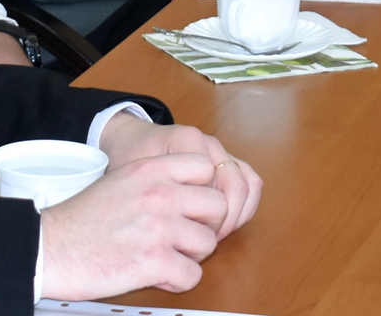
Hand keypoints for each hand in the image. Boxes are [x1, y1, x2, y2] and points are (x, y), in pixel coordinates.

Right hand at [38, 153, 228, 298]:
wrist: (50, 247)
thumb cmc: (80, 219)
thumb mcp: (121, 180)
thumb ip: (157, 180)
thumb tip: (192, 193)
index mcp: (151, 168)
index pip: (206, 167)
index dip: (204, 189)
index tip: (191, 205)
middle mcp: (161, 194)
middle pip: (218, 206)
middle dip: (205, 224)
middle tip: (184, 236)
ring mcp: (160, 227)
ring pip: (208, 243)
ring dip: (191, 255)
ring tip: (167, 257)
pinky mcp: (155, 261)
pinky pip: (193, 276)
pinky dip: (178, 281)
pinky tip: (157, 275)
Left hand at [98, 112, 261, 241]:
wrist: (133, 139)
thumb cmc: (130, 158)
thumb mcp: (129, 175)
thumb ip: (147, 195)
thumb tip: (167, 234)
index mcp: (188, 140)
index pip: (211, 183)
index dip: (204, 214)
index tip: (186, 233)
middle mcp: (210, 143)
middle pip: (236, 185)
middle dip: (224, 219)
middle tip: (204, 241)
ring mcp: (222, 151)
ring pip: (250, 183)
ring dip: (237, 214)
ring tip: (214, 234)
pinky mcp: (229, 162)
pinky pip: (251, 183)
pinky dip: (245, 207)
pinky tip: (224, 225)